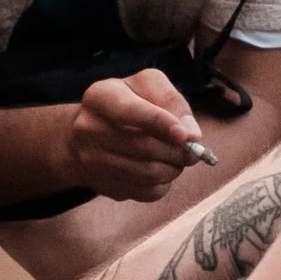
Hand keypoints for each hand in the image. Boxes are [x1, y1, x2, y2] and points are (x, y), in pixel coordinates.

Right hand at [61, 70, 207, 201]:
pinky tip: (162, 172)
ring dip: (173, 169)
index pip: (131, 112)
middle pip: (143, 146)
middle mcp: (88, 128)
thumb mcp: (147, 87)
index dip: (161, 123)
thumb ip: (172, 102)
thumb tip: (192, 136)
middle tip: (190, 150)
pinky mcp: (102, 185)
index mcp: (100, 97)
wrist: (88, 133)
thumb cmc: (128, 103)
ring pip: (147, 173)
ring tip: (177, 160)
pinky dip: (163, 184)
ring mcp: (91, 160)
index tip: (185, 136)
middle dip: (176, 151)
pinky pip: (145, 192)